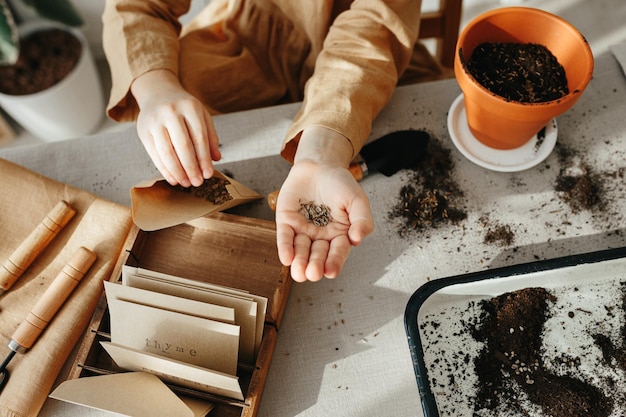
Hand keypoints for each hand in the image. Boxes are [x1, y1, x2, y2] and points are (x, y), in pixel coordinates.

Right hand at [131, 70, 221, 186]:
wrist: (158, 92)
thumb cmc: (183, 108)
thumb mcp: (201, 115)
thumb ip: (210, 136)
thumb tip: (216, 159)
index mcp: (190, 107)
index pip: (199, 137)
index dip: (204, 158)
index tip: (208, 174)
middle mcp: (171, 112)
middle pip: (183, 146)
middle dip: (191, 168)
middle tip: (198, 182)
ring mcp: (155, 121)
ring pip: (167, 152)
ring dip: (177, 172)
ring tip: (186, 183)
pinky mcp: (143, 130)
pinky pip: (154, 154)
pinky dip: (164, 169)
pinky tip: (173, 179)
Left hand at [275, 128, 373, 281]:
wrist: (320, 165)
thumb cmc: (340, 184)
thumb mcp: (357, 199)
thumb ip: (362, 219)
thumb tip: (358, 239)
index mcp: (340, 234)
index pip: (338, 252)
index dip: (334, 262)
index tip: (331, 272)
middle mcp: (321, 236)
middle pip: (318, 254)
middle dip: (315, 265)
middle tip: (313, 274)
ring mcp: (303, 230)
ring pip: (301, 250)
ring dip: (299, 262)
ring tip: (299, 273)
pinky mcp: (287, 222)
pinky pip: (285, 237)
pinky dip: (285, 248)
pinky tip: (286, 259)